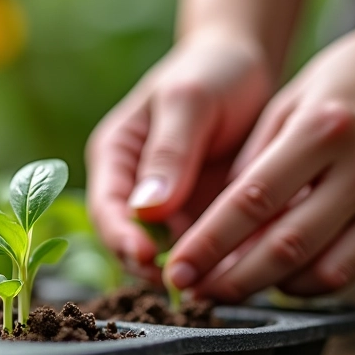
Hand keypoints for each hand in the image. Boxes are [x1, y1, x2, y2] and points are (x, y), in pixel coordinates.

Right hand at [86, 28, 272, 274]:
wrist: (248, 68)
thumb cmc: (211, 72)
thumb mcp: (188, 100)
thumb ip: (169, 152)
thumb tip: (147, 210)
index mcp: (115, 157)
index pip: (106, 208)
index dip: (120, 237)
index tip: (145, 256)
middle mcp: (133, 188)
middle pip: (128, 241)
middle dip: (149, 267)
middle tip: (183, 282)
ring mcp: (167, 207)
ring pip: (164, 254)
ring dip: (183, 272)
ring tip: (211, 286)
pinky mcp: (199, 217)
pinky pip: (200, 250)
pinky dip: (212, 264)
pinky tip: (234, 271)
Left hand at [168, 15, 354, 300]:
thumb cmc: (341, 83)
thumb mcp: (288, 105)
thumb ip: (255, 164)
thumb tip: (217, 223)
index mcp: (321, 131)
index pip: (251, 203)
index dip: (209, 244)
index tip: (179, 269)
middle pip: (287, 247)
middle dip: (233, 281)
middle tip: (197, 293)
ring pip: (327, 271)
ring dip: (274, 289)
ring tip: (237, 285)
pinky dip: (316, 280)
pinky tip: (286, 274)